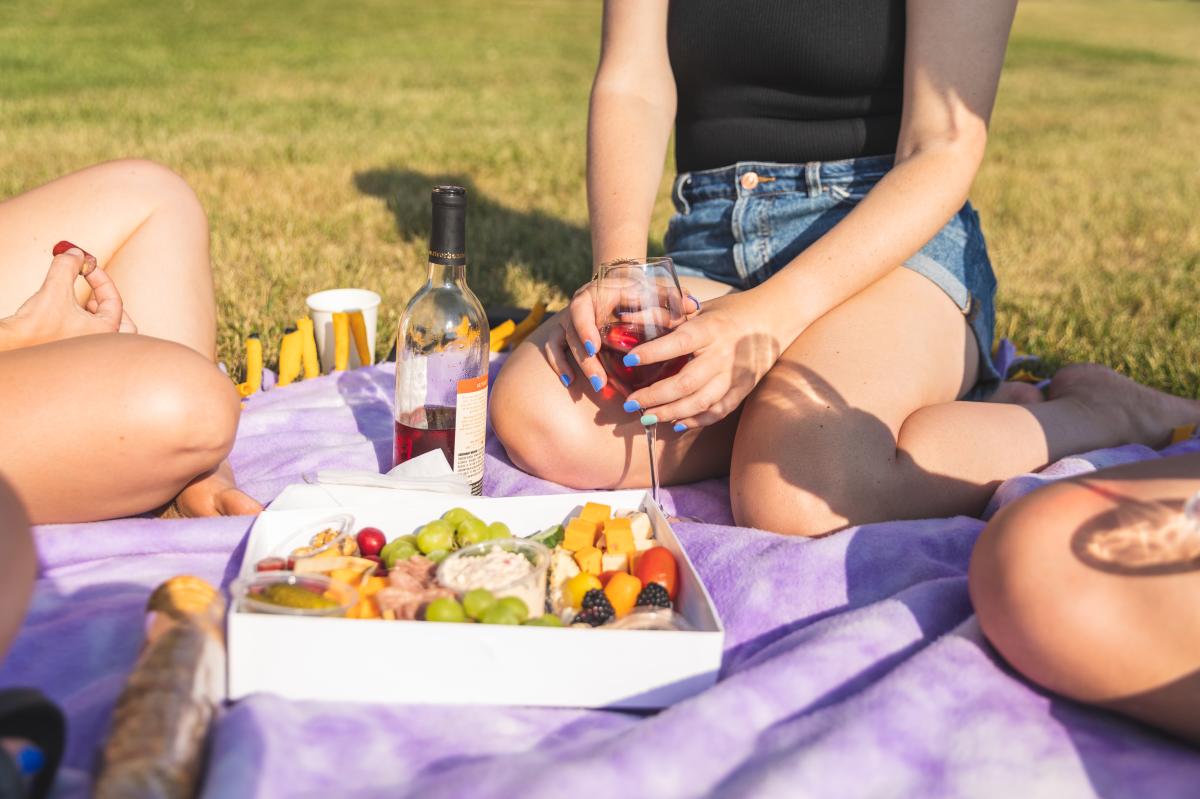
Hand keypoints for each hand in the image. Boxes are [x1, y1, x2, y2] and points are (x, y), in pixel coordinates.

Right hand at [0, 246, 136, 350]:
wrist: (12, 347)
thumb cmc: (36, 325)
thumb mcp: (56, 287)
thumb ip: (68, 265)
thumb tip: (75, 253)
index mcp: (107, 332)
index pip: (115, 301)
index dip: (101, 278)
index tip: (87, 268)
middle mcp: (102, 346)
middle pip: (124, 326)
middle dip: (110, 306)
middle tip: (95, 295)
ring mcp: (88, 352)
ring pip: (106, 334)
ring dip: (96, 315)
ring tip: (80, 303)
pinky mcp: (73, 356)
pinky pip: (89, 340)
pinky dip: (85, 326)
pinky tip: (66, 316)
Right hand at [540, 281, 700, 391]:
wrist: (617, 286)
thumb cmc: (636, 289)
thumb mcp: (652, 289)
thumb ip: (670, 296)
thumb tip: (693, 305)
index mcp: (593, 294)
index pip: (580, 310)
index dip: (585, 329)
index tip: (596, 347)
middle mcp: (576, 309)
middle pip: (572, 335)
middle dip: (586, 361)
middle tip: (601, 382)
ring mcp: (568, 323)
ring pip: (560, 344)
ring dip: (574, 367)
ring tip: (595, 386)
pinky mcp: (567, 335)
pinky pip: (554, 350)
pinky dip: (559, 366)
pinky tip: (570, 383)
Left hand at [621, 291, 784, 428]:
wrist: (773, 320)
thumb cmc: (729, 312)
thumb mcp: (701, 308)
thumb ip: (669, 317)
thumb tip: (628, 318)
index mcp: (710, 329)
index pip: (679, 343)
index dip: (653, 352)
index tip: (628, 359)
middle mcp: (723, 354)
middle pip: (686, 382)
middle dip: (654, 396)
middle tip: (630, 403)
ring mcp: (735, 375)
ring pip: (700, 402)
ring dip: (671, 413)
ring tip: (646, 417)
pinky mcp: (742, 389)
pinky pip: (718, 411)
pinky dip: (696, 420)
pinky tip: (675, 423)